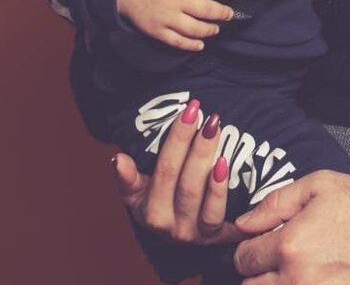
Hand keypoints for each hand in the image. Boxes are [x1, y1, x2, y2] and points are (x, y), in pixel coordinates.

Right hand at [113, 98, 240, 243]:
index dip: (178, 140)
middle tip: (211, 118)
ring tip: (223, 148)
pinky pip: (229, 222)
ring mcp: (198, 235)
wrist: (181, 230)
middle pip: (189, 187)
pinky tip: (232, 173)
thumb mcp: (138, 191)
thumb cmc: (159, 200)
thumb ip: (128, 177)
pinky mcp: (221, 237)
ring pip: (209, 207)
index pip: (165, 171)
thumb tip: (118, 159)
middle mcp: (174, 228)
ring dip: (216, 177)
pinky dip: (229, 198)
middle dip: (200, 150)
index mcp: (151, 213)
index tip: (189, 110)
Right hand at [117, 0, 240, 50]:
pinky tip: (200, 45)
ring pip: (194, 28)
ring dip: (209, 30)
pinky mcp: (157, 30)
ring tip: (216, 29)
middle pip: (205, 9)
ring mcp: (167, 17)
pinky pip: (177, 41)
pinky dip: (190, 45)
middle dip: (221, 13)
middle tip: (229, 14)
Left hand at [233, 171, 349, 283]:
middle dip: (262, 273)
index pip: (243, 258)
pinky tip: (316, 282)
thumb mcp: (321, 186)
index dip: (251, 249)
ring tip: (300, 273)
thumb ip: (275, 203)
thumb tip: (242, 223)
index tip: (263, 247)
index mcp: (290, 246)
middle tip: (283, 262)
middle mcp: (297, 281)